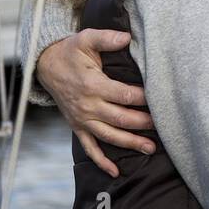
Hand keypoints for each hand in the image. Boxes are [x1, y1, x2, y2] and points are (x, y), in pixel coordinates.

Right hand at [36, 29, 155, 177]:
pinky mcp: (77, 126)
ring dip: (130, 143)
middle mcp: (88, 106)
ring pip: (109, 136)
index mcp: (93, 85)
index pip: (124, 95)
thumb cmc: (70, 52)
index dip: (143, 99)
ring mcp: (82, 119)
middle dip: (143, 124)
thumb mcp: (86, 38)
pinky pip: (90, 148)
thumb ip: (106, 38)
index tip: (160, 99)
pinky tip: (115, 171)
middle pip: (120, 119)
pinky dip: (102, 161)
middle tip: (163, 126)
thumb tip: (127, 37)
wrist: (46, 66)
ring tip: (150, 148)